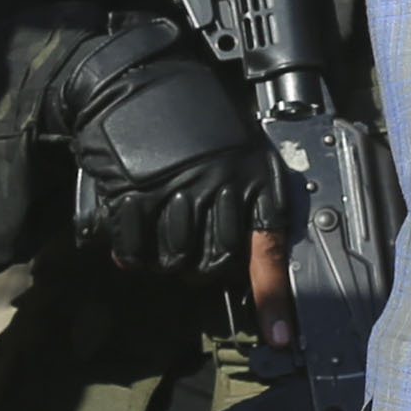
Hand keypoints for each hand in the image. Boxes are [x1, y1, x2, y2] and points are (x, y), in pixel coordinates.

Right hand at [46, 22, 280, 281]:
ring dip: (165, 261)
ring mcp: (175, 189)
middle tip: (189, 255)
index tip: (280, 337)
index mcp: (253, 174)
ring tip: (158, 238)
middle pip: (216, 265)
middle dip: (202, 272)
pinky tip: (130, 241)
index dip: (273, 297)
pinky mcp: (133, 191)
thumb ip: (244, 197)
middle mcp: (220, 184)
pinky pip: (134, 249)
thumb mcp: (236, 146)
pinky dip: (130, 255)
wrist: (133, 73)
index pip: (268, 247)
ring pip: (176, 261)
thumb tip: (248, 258)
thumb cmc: (190, 114)